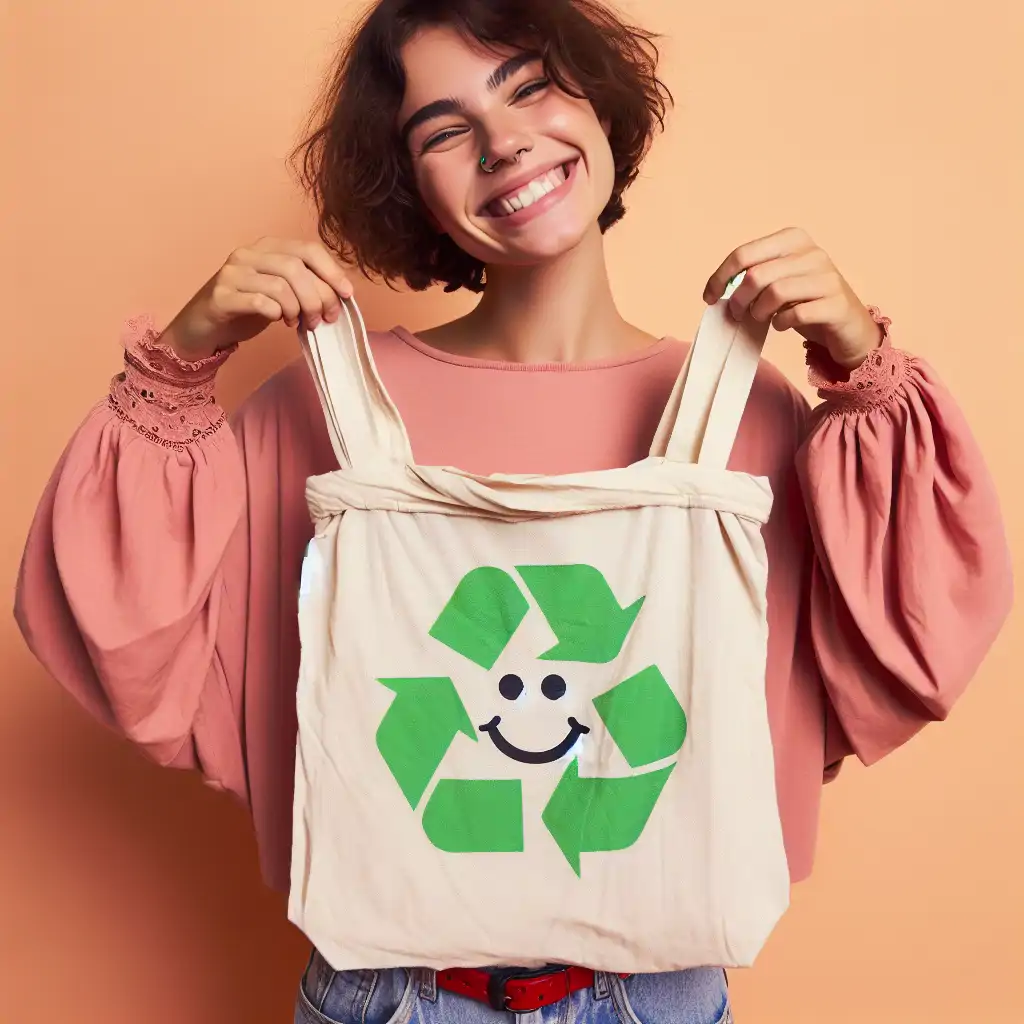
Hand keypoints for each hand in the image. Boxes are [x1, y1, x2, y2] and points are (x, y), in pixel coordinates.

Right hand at [162, 238, 354, 359]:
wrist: (203, 328)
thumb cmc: (246, 310)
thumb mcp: (281, 294)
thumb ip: (305, 287)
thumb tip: (340, 295)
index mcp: (267, 248)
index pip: (307, 249)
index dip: (332, 271)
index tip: (347, 295)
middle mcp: (248, 254)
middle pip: (296, 268)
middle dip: (317, 296)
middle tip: (323, 319)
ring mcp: (232, 273)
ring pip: (280, 285)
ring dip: (298, 309)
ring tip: (300, 323)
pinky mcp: (220, 296)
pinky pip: (259, 302)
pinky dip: (276, 314)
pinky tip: (278, 321)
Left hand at [703, 227, 882, 369]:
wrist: (848, 325)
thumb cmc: (805, 302)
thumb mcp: (777, 281)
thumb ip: (752, 277)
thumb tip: (717, 289)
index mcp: (793, 239)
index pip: (744, 253)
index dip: (720, 277)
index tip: (709, 297)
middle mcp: (812, 253)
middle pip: (756, 275)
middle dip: (738, 300)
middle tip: (737, 314)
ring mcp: (827, 278)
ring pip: (775, 293)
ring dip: (759, 312)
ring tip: (761, 318)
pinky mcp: (836, 304)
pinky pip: (796, 314)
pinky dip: (781, 324)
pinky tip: (782, 325)